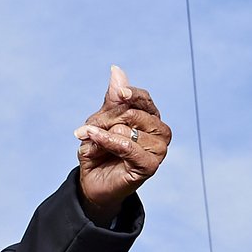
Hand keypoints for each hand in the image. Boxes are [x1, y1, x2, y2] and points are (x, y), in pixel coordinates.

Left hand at [76, 65, 168, 218]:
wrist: (92, 182)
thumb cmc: (99, 149)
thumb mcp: (102, 120)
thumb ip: (113, 99)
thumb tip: (116, 70)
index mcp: (151, 116)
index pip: (143, 98)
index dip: (128, 94)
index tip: (117, 94)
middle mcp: (160, 131)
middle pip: (131, 112)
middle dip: (104, 119)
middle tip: (90, 130)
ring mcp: (159, 149)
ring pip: (126, 128)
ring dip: (102, 134)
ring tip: (95, 143)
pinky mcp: (150, 165)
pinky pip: (126, 145)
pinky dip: (105, 141)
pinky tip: (91, 138)